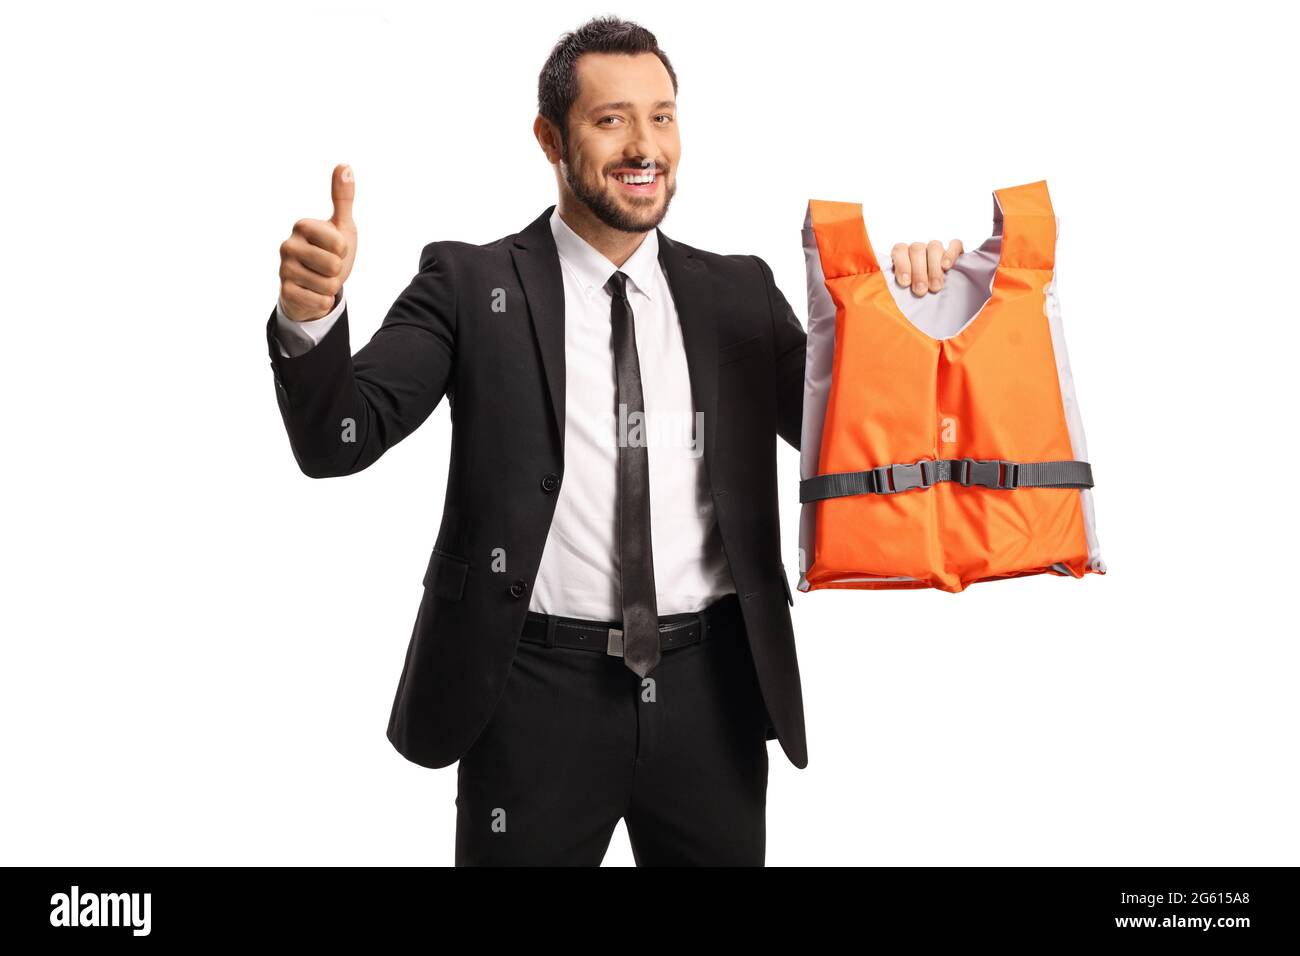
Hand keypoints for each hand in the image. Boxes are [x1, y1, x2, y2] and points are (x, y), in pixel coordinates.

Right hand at [278, 164, 357, 321]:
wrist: (314, 285)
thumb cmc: (330, 252)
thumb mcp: (341, 225)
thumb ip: (343, 198)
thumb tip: (344, 164)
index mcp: (302, 226)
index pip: (340, 244)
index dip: (344, 250)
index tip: (334, 249)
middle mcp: (288, 245)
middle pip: (334, 266)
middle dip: (338, 271)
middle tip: (327, 267)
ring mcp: (284, 269)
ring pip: (328, 286)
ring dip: (330, 286)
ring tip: (319, 279)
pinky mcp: (285, 292)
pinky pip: (320, 301)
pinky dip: (323, 301)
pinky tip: (312, 292)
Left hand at [891, 239, 963, 296]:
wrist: (940, 296)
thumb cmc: (916, 293)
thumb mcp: (904, 291)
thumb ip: (898, 286)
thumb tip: (890, 292)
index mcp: (903, 255)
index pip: (899, 250)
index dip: (901, 265)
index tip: (905, 283)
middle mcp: (919, 249)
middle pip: (916, 250)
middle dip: (918, 272)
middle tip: (920, 291)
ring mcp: (936, 247)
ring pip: (934, 247)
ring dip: (934, 268)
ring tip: (935, 287)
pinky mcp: (955, 249)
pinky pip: (955, 244)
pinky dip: (951, 254)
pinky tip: (947, 266)